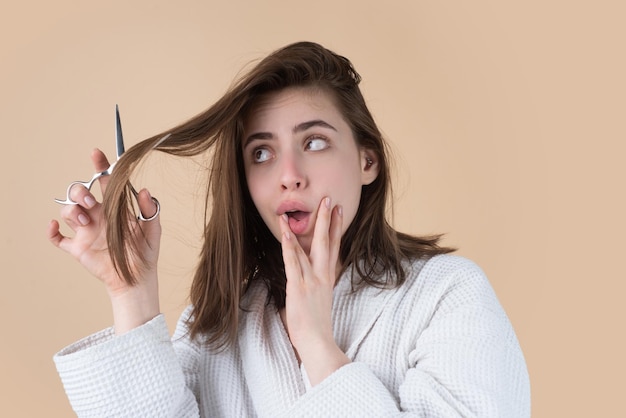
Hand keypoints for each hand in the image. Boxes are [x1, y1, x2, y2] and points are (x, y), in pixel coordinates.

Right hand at [47, 148, 160, 332]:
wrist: (136, 280)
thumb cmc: (145, 254)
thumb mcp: (152, 230)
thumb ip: (150, 210)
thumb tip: (144, 190)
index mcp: (115, 209)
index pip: (105, 183)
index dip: (100, 167)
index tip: (96, 153)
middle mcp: (98, 216)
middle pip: (79, 193)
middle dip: (80, 192)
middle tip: (91, 202)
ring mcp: (86, 231)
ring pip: (68, 211)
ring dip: (71, 211)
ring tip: (85, 221)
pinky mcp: (78, 248)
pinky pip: (58, 239)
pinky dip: (52, 232)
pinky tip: (55, 227)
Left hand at [279, 197, 349, 384]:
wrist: (318, 343)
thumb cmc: (316, 328)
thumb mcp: (319, 302)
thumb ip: (314, 288)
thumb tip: (306, 284)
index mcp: (327, 279)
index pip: (334, 248)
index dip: (336, 228)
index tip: (340, 211)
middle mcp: (322, 276)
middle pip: (327, 241)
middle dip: (328, 219)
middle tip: (330, 199)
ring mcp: (311, 280)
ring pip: (310, 247)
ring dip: (308, 226)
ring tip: (308, 208)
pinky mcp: (299, 287)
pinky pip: (293, 262)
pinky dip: (290, 246)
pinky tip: (286, 232)